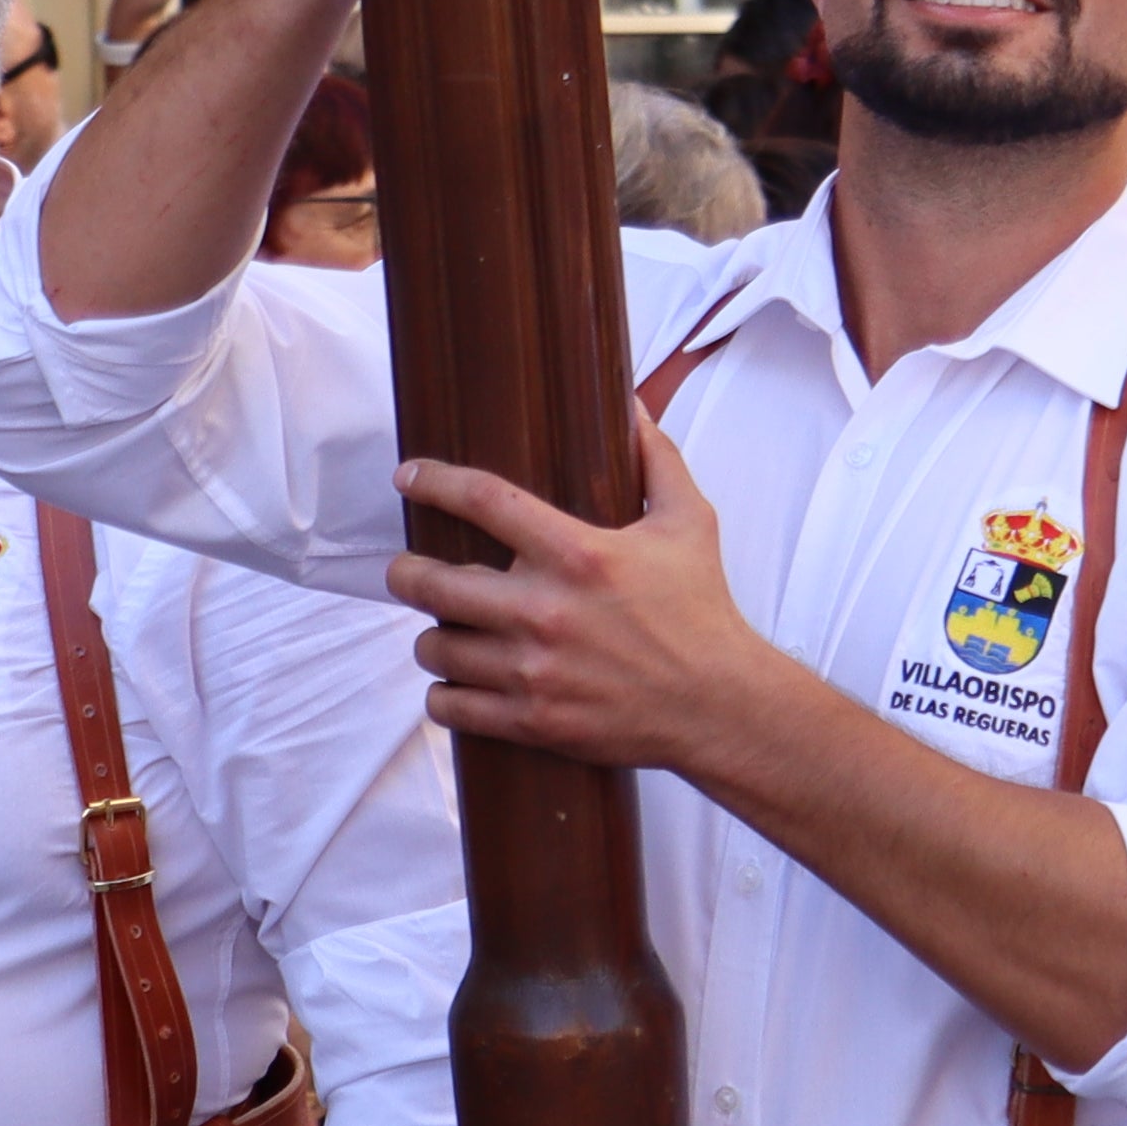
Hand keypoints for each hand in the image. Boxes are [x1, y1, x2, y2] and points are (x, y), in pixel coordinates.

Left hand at [392, 418, 787, 779]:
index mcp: (578, 555)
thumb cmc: (703, 611)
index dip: (433, 481)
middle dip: (406, 573)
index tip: (408, 477)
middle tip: (409, 571)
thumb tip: (633, 405)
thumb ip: (656, 459)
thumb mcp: (689, 523)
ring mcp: (535, 670)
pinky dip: (444, 693)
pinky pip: (450, 705)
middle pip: (432, 583)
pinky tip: (456, 683)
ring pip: (435, 647)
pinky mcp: (533, 720)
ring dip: (433, 636)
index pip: (483, 500)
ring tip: (445, 631)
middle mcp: (546, 611)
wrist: (720, 704)